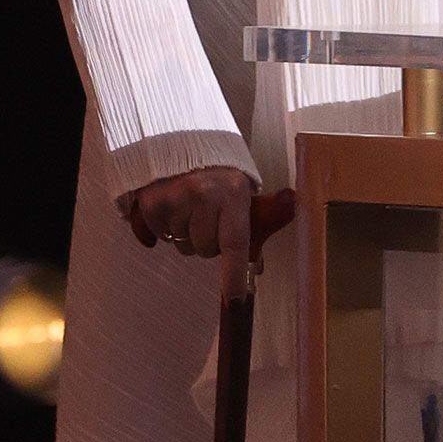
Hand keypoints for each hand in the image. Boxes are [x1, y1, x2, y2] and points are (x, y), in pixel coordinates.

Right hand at [121, 167, 296, 293]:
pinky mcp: (150, 202)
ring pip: (182, 245)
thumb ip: (266, 209)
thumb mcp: (244, 190)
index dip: (234, 275)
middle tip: (207, 216)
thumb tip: (292, 201)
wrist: (179, 141)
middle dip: (207, 241)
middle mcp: (204, 195)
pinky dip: (162, 228)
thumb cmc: (218, 175)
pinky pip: (158, 236)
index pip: (235, 242)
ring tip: (188, 207)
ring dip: (185, 233)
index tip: (234, 300)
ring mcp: (175, 198)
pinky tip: (169, 207)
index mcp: (233, 193)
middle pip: (205, 250)